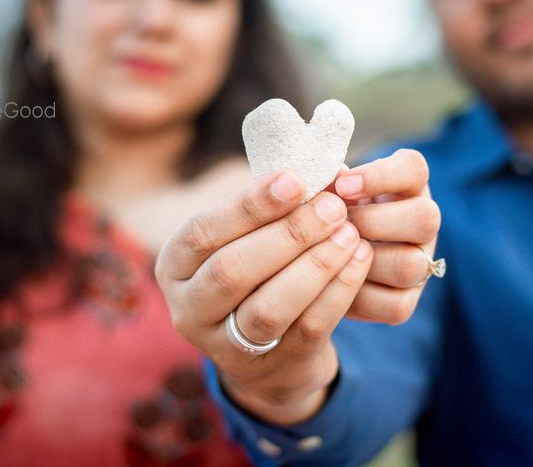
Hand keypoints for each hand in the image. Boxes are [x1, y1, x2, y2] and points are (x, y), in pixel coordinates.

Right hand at [155, 171, 372, 424]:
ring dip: (315, 265)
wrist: (267, 352)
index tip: (295, 180)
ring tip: (349, 232)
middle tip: (332, 207)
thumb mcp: (244, 236)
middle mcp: (189, 308)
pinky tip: (358, 260)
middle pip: (234, 271)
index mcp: (175, 264)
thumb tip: (317, 167)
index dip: (249, 206)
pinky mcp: (271, 365)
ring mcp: (226, 345)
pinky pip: (307, 328)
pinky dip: (338, 291)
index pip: (203, 232)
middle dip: (289, 235)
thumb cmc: (256, 268)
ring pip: (269, 308)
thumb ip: (268, 207)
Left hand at [333, 149, 441, 323]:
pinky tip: (331, 285)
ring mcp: (420, 264)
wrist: (316, 256)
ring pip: (411, 265)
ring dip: (363, 260)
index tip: (342, 185)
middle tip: (336, 225)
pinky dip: (359, 297)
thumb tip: (321, 179)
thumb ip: (326, 185)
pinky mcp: (406, 302)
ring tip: (330, 255)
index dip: (381, 176)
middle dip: (373, 222)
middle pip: (424, 219)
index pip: (414, 168)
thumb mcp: (324, 192)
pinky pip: (394, 305)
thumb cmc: (322, 212)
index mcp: (407, 184)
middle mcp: (423, 223)